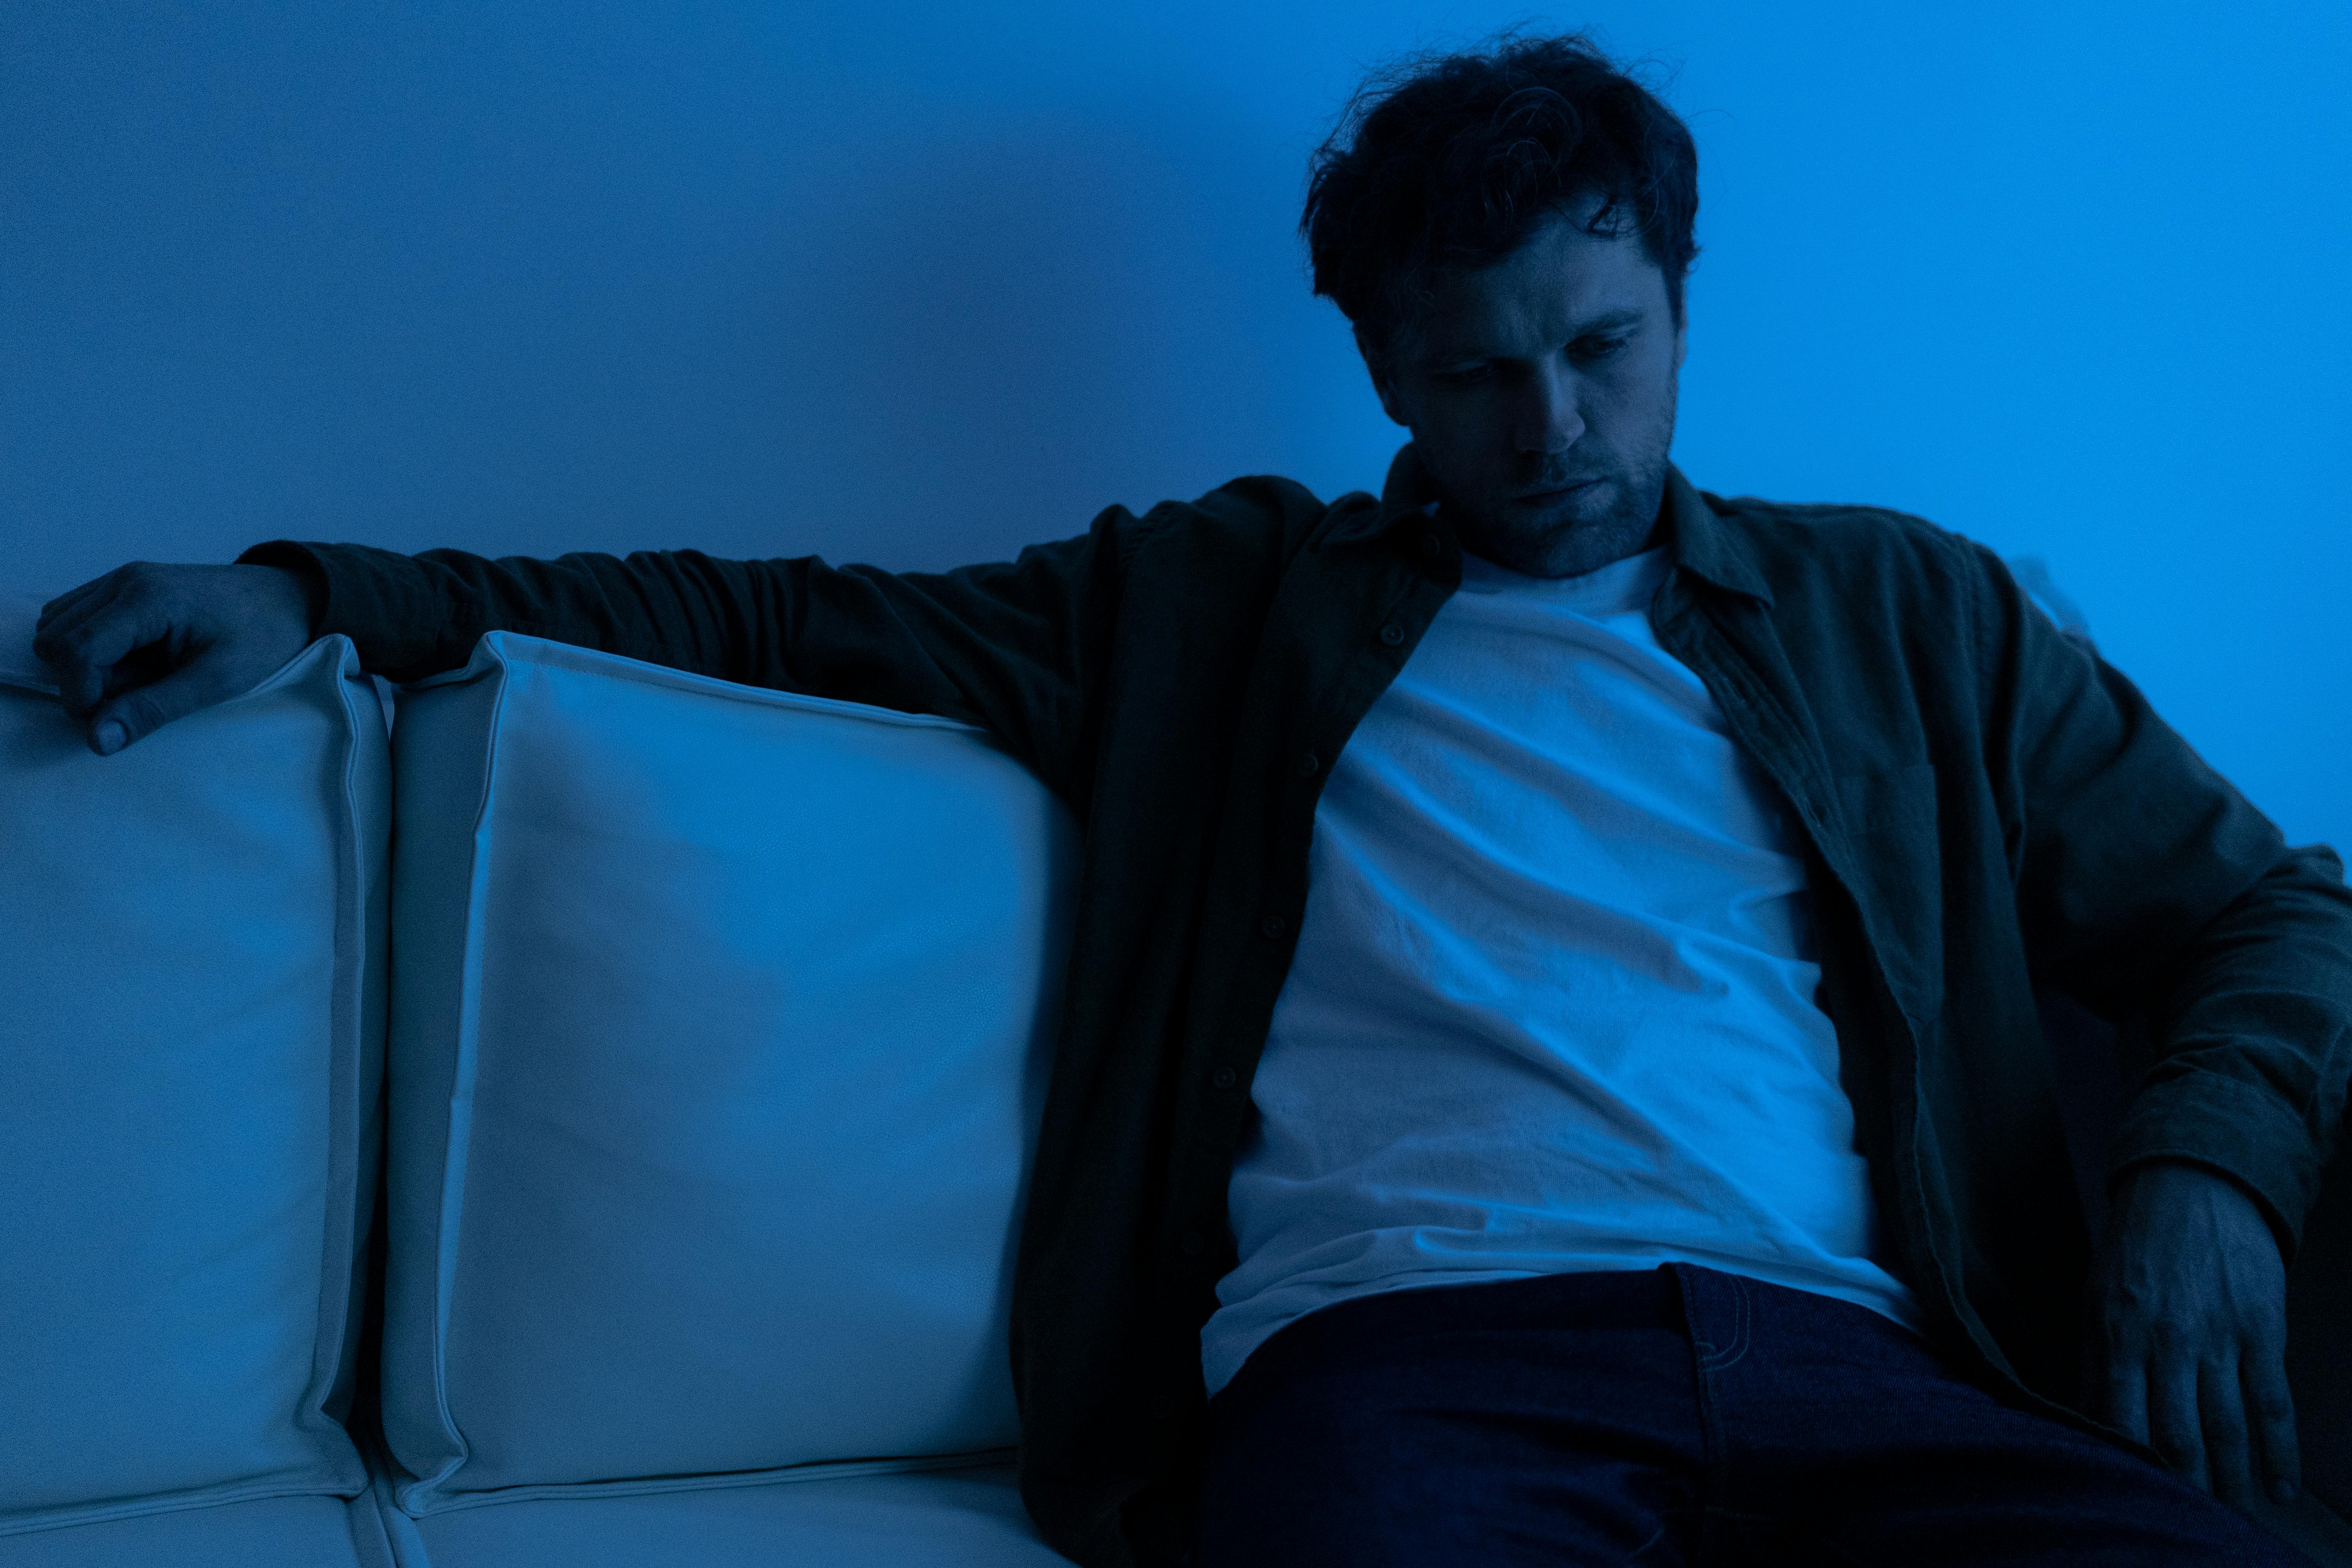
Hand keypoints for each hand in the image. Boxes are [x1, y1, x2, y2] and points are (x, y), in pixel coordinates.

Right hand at [31, 562, 314, 755]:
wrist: (288, 599)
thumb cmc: (262, 636)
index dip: (79, 695)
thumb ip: (154, 709)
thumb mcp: (217, 681)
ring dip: (85, 669)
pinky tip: (135, 666)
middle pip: (56, 640)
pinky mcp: (122, 591)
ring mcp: (120, 582)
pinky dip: (92, 654)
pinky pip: (78, 624)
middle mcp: (123, 581)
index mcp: (147, 597)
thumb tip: (97, 739)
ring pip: (58, 632)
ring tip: (139, 682)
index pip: (74, 649)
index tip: (109, 722)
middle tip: (129, 703)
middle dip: (79, 683)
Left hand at [2086, 1158, 2300, 1508]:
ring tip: (2234, 1515)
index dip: (2130, 1463)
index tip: (2132, 1496)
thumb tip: (2086, 1420)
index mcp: (2117, 1333)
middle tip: (2188, 1521)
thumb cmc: (2135, 1248)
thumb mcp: (2097, 1299)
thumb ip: (2096, 1361)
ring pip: (2227, 1427)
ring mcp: (2219, 1336)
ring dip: (2232, 1479)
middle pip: (2178, 1433)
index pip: (2122, 1417)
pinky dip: (2279, 1450)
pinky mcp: (2262, 1328)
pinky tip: (2280, 1485)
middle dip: (2185, 1484)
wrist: (2193, 1185)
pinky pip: (2273, 1401)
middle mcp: (2168, 1340)